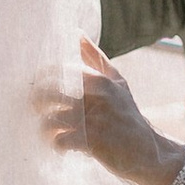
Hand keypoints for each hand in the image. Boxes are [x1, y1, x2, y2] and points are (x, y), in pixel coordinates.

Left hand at [40, 41, 175, 184]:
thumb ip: (95, 58)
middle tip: (38, 111)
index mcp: (100, 81)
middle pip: (49, 93)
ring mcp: (94, 121)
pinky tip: (61, 146)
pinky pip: (59, 141)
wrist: (148, 151)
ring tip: (50, 132)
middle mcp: (96, 98)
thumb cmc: (127, 114)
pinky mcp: (92, 144)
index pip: (59, 71)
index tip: (38, 88)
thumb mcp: (117, 82)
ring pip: (50, 120)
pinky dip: (56, 145)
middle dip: (36, 103)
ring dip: (45, 128)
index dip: (42, 79)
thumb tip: (76, 32)